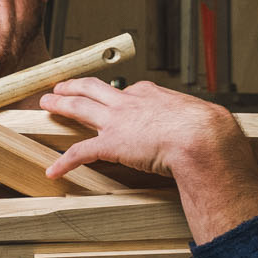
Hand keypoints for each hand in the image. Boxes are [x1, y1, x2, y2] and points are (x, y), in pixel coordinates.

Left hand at [35, 77, 257, 241]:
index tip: (112, 96)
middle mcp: (130, 102)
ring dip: (60, 105)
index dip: (117, 95)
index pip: (129, 91)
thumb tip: (211, 130)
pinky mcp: (110, 143)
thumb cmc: (209, 129)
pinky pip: (79, 153)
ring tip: (45, 104)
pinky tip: (52, 170)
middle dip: (74, 86)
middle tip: (59, 86)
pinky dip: (64, 162)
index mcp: (152, 94)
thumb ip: (196, 120)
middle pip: (94, 89)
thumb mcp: (202, 116)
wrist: (201, 137)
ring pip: (79, 108)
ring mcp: (117, 121)